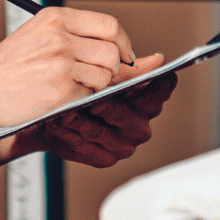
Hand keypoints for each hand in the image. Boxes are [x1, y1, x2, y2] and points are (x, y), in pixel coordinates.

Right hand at [0, 5, 136, 127]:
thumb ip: (74, 33)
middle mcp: (60, 38)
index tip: (124, 52)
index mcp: (56, 18)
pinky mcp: (60, 91)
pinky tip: (62, 95)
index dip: (123, 41)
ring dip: (97, 84)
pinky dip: (81, 98)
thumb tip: (116, 44)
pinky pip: (90, 95)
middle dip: (112, 67)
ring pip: (105, 75)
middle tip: (98, 73)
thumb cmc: (9, 64)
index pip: (109, 25)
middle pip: (112, 52)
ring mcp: (61, 65)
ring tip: (73, 84)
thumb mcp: (39, 33)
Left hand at [9, 59, 175, 168]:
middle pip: (122, 114)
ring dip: (78, 121)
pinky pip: (83, 147)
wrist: (59, 119)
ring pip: (98, 132)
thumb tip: (159, 59)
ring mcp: (123, 146)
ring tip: (63, 113)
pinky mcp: (104, 159)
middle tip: (93, 102)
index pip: (158, 93)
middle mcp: (139, 128)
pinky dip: (68, 135)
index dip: (162, 86)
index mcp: (147, 104)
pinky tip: (55, 125)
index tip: (165, 75)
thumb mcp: (107, 77)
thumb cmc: (89, 93)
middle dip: (106, 107)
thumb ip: (130, 70)